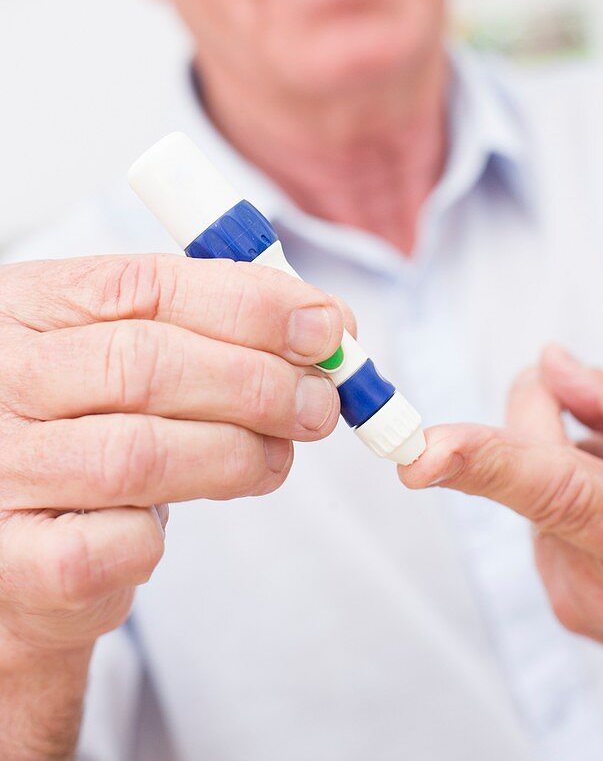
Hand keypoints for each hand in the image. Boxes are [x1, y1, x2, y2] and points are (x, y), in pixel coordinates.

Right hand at [0, 254, 345, 655]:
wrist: (11, 545)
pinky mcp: (12, 562)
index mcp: (26, 306)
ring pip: (141, 454)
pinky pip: (117, 543)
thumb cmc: (85, 431)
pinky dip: (163, 535)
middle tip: (318, 404)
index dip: (249, 304)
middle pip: (147, 365)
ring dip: (235, 455)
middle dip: (257, 383)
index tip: (325, 327)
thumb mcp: (123, 354)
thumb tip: (326, 325)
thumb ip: (209, 329)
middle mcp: (1, 379)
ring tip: (274, 458)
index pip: (146, 286)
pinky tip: (168, 524)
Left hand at [400, 346, 602, 692]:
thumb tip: (546, 370)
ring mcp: (585, 606)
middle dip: (555, 412)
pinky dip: (574, 498)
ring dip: (574, 460)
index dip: (485, 462)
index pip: (558, 488)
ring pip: (536, 482)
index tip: (419, 458)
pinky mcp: (571, 610)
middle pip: (533, 456)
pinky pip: (546, 518)